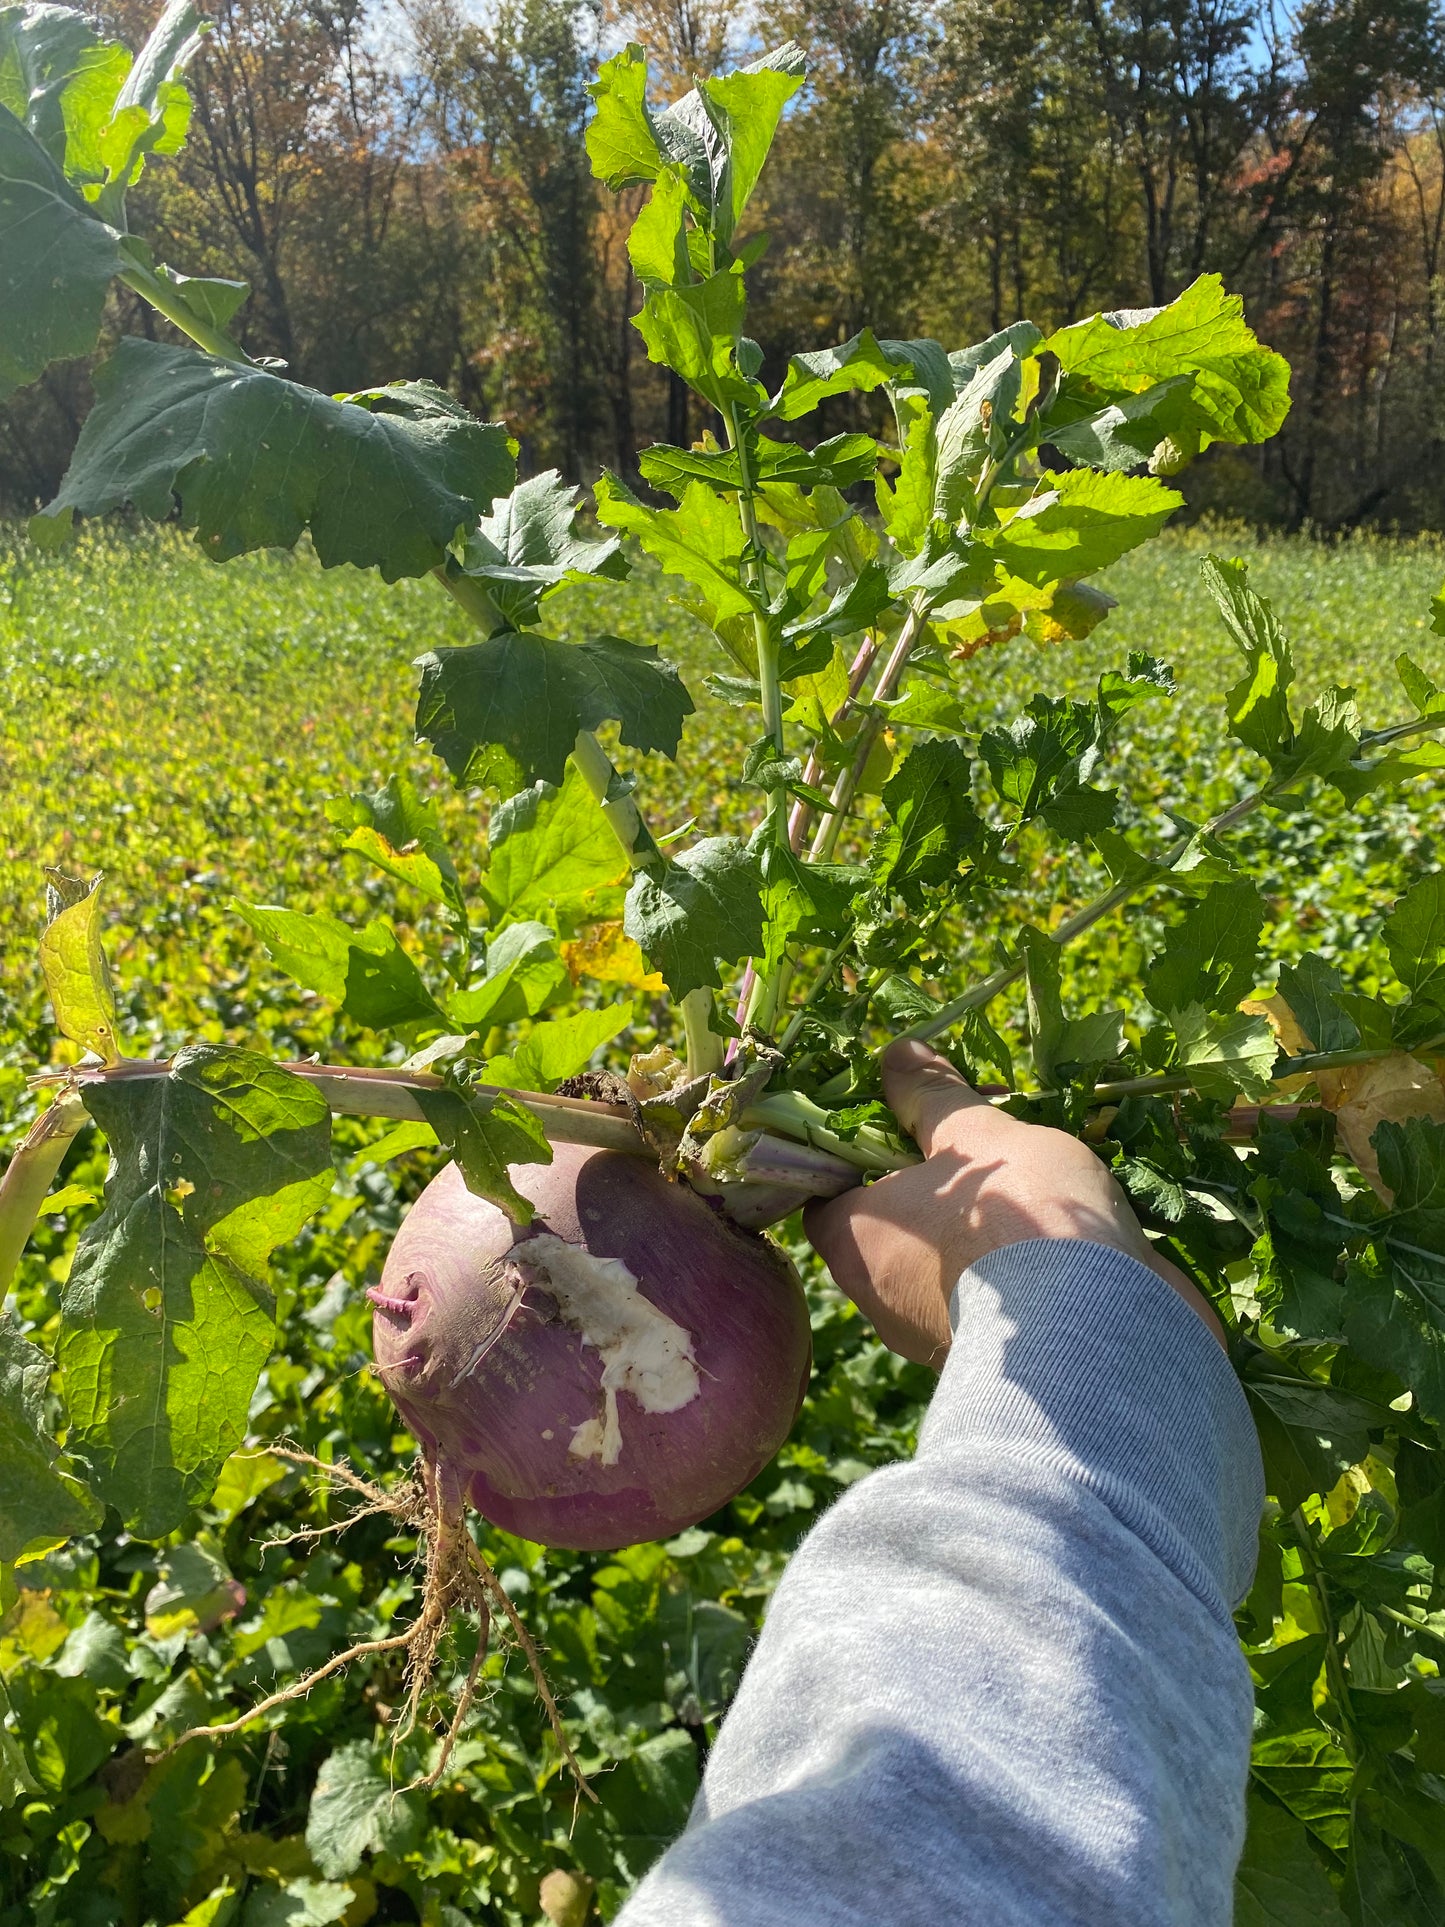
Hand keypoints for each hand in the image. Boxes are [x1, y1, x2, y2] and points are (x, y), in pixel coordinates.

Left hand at [804, 1039, 1223, 1366]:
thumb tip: (894, 1055)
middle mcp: (882, 1302)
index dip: (853, 1160)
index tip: (895, 1126)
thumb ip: (931, 1096)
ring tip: (1023, 1180)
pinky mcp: (993, 1361)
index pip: (823, 1199)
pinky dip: (1009, 1270)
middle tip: (970, 1143)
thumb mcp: (974, 1134)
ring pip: (941, 1267)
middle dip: (926, 1189)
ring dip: (973, 1230)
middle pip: (887, 1230)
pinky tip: (1051, 1234)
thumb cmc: (1017, 1218)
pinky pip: (988, 1303)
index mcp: (855, 1244)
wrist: (1105, 1331)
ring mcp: (935, 1337)